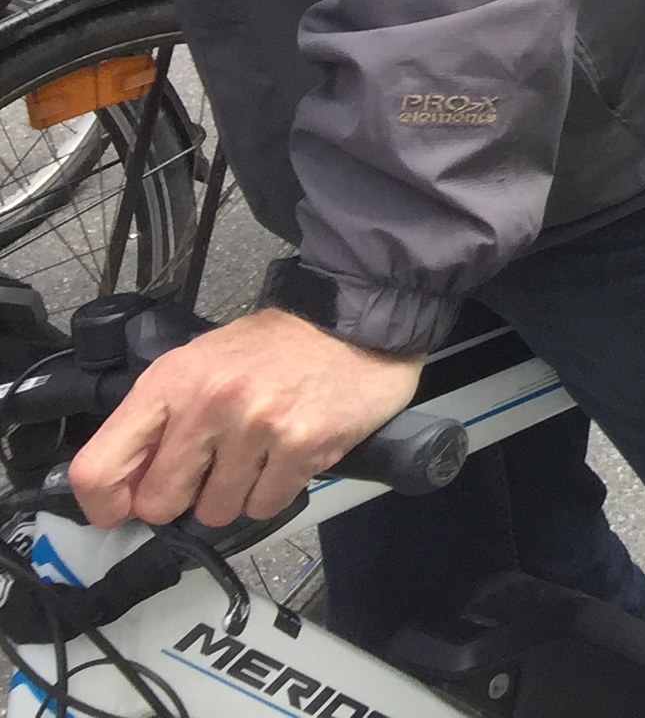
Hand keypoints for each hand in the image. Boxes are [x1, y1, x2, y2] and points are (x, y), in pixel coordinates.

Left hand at [69, 309, 421, 529]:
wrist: (357, 320)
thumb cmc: (275, 348)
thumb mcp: (201, 365)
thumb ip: (161, 420)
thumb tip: (128, 487)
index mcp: (172, 381)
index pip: (100, 468)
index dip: (104, 505)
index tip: (121, 511)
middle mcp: (209, 402)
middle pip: (160, 503)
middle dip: (184, 497)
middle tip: (212, 471)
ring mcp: (257, 425)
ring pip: (216, 511)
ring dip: (236, 494)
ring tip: (259, 455)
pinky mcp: (302, 444)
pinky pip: (265, 506)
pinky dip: (274, 492)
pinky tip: (287, 457)